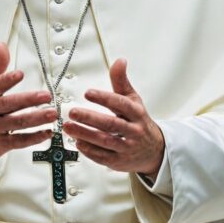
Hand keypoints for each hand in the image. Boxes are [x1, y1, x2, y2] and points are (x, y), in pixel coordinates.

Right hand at [0, 43, 55, 168]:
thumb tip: (1, 45)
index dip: (7, 80)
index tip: (19, 74)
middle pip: (9, 104)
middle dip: (28, 100)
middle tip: (47, 96)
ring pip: (16, 123)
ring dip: (36, 119)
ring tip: (52, 114)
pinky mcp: (1, 144)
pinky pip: (19, 141)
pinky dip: (34, 137)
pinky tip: (47, 132)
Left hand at [64, 58, 164, 178]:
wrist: (154, 150)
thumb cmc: (139, 122)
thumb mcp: (133, 100)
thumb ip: (122, 82)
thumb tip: (120, 61)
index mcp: (137, 113)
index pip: (121, 104)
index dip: (104, 98)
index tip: (88, 93)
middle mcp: (133, 131)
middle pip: (111, 124)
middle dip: (90, 118)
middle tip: (72, 112)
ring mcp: (127, 147)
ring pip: (105, 141)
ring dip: (85, 134)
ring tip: (68, 127)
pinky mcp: (119, 161)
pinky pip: (103, 157)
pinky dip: (89, 150)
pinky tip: (78, 142)